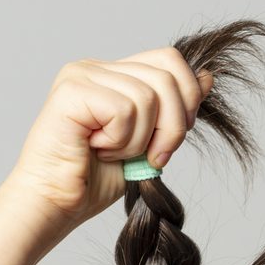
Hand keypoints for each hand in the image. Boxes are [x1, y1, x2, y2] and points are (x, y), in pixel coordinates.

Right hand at [5, 47, 215, 227]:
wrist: (56, 205)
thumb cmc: (93, 180)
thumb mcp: (149, 142)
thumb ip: (173, 109)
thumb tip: (207, 77)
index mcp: (115, 75)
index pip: (170, 59)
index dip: (188, 97)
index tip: (172, 139)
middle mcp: (97, 67)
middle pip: (168, 74)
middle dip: (173, 126)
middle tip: (152, 156)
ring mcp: (82, 74)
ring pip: (148, 97)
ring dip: (139, 140)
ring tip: (111, 152)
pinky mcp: (71, 90)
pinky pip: (124, 109)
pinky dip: (120, 140)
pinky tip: (96, 149)